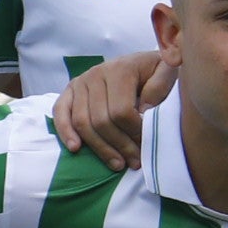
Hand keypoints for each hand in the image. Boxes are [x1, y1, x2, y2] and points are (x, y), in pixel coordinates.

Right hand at [51, 46, 172, 164]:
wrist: (143, 62)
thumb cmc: (157, 73)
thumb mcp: (167, 73)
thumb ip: (160, 87)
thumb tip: (142, 110)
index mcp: (121, 69)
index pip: (122, 111)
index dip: (134, 133)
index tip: (146, 145)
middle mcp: (96, 73)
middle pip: (101, 120)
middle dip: (120, 146)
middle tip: (135, 162)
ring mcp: (81, 81)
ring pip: (83, 122)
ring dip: (100, 148)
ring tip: (118, 164)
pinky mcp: (71, 89)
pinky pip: (60, 112)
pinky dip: (65, 131)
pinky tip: (76, 149)